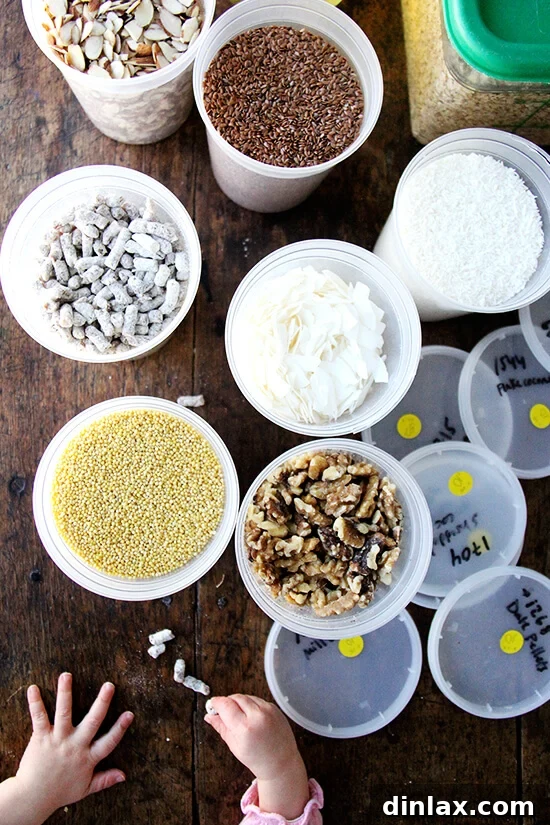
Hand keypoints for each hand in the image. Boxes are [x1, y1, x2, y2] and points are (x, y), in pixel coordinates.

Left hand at [0, 673, 133, 824]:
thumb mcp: (85, 788)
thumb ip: (105, 779)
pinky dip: (35, 703)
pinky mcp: (41, 737)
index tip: (129, 714)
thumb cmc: (59, 792)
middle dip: (102, 702)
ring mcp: (58, 740)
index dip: (120, 728)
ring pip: (64, 713)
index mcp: (87, 758)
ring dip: (65, 693)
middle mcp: (75, 746)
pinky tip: (33, 688)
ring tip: (66, 675)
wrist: (33, 797)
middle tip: (109, 685)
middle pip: (92, 721)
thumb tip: (124, 775)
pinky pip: (39, 717)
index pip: (108, 742)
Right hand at [205, 694, 308, 819]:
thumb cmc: (258, 759)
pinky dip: (250, 705)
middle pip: (235, 698)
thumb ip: (221, 728)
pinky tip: (250, 717)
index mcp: (245, 728)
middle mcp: (258, 716)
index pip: (226, 705)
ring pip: (246, 697)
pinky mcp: (274, 708)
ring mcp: (268, 710)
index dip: (216, 703)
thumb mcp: (235, 746)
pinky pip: (257, 700)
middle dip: (227, 702)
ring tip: (239, 718)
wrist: (281, 763)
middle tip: (223, 712)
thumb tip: (209, 716)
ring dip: (238, 703)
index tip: (212, 704)